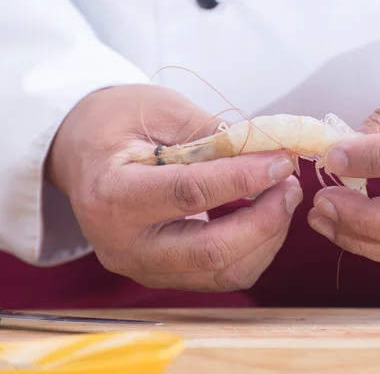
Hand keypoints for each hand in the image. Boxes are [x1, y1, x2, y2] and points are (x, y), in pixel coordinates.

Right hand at [46, 84, 301, 290]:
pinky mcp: (164, 275)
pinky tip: (264, 217)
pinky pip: (221, 275)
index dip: (243, 179)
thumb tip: (270, 152)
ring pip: (223, 272)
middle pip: (211, 252)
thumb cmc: (116, 123)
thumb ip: (213, 135)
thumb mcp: (160, 110)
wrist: (83, 152)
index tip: (281, 161)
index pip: (189, 194)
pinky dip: (254, 249)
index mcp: (112, 195)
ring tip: (283, 197)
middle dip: (265, 221)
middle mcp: (123, 245)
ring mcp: (143, 268)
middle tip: (291, 185)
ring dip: (266, 237)